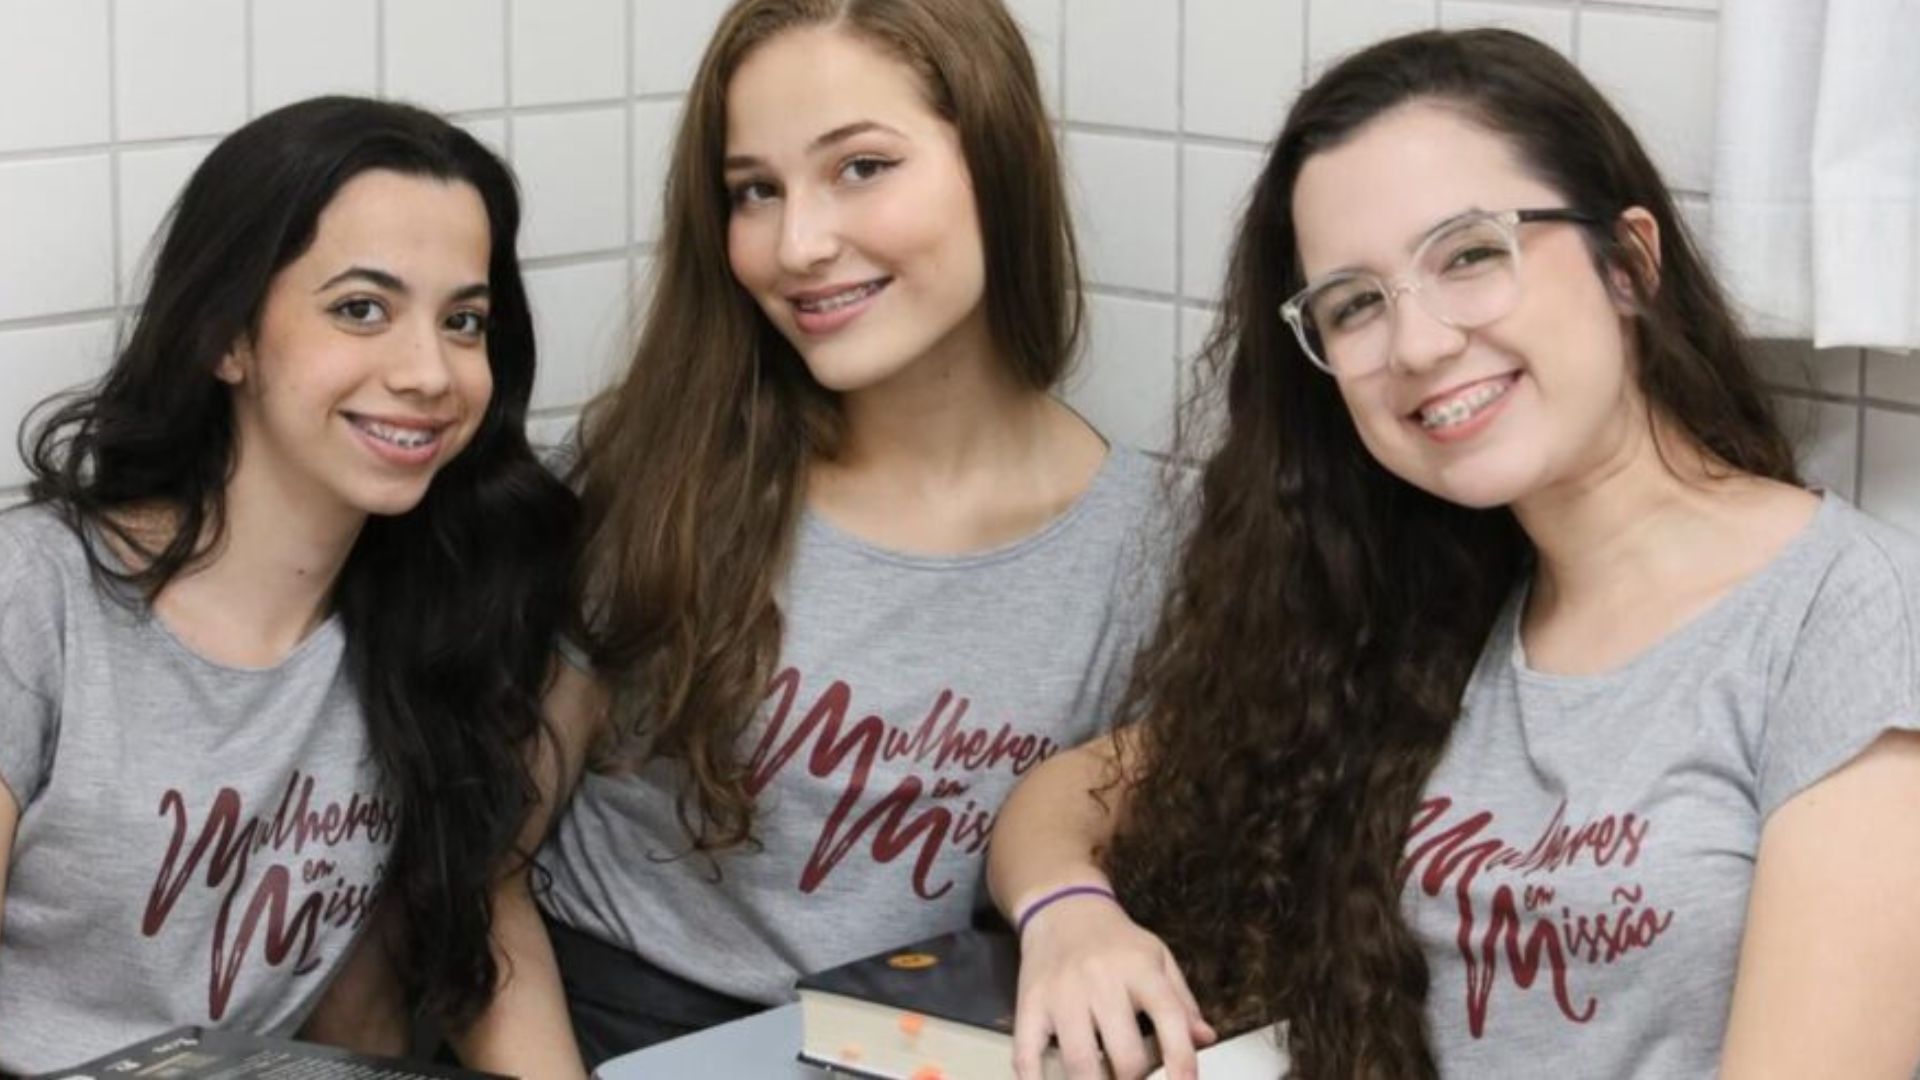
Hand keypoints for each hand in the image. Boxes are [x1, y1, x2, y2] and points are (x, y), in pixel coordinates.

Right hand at [1012, 895, 1216, 1079]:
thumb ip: (1182, 1002)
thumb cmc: (1115, 940)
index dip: (1181, 1061)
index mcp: (1139, 969)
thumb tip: (1205, 1039)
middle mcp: (1100, 980)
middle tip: (1134, 1077)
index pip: (1169, 1019)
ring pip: (1080, 1064)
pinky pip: (1028, 1054)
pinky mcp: (1030, 1005)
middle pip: (1125, 1056)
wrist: (1061, 908)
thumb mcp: (1157, 958)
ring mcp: (1061, 995)